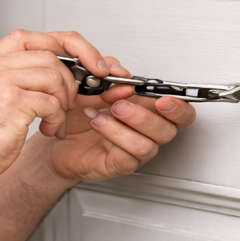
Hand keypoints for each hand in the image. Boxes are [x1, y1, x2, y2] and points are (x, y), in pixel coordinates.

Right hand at [0, 30, 111, 182]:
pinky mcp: (13, 102)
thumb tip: (54, 69)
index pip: (32, 37)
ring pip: (54, 76)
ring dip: (64, 100)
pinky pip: (52, 103)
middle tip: (69, 99)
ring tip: (55, 117)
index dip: (63, 45)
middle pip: (49, 54)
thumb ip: (13, 76)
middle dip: (69, 78)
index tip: (81, 60)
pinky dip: (57, 119)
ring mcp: (1, 82)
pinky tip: (47, 129)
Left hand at [43, 59, 196, 182]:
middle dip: (146, 115)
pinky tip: (96, 123)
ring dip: (125, 126)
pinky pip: (128, 156)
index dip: (179, 107)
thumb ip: (111, 76)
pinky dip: (112, 135)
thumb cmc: (80, 112)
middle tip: (121, 104)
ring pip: (147, 145)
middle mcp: (147, 132)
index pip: (181, 113)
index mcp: (149, 110)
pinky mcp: (120, 164)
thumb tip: (123, 77)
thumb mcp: (94, 85)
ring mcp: (135, 150)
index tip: (163, 99)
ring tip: (102, 114)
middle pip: (169, 130)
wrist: (58, 134)